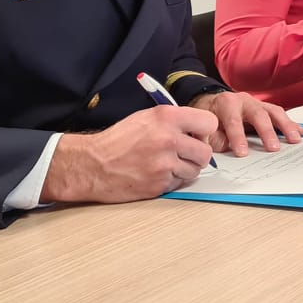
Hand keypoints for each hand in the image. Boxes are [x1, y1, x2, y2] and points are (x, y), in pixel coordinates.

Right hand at [41, 105, 217, 203]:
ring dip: (186, 169)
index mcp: (167, 117)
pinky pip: (179, 184)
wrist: (92, 165)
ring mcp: (164, 165)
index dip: (204, 131)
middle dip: (198, 155)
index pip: (209, 123)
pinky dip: (172, 181)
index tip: (197, 135)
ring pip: (195, 171)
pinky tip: (157, 174)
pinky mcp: (159, 185)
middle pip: (206, 152)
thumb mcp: (146, 117)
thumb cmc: (117, 140)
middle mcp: (168, 140)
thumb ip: (174, 120)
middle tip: (185, 153)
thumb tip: (197, 128)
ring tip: (168, 164)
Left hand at [191, 90, 302, 156]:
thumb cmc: (211, 118)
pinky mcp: (267, 109)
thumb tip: (221, 148)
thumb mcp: (205, 128)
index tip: (242, 153)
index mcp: (226, 103)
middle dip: (266, 132)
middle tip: (273, 148)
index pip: (233, 120)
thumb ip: (212, 138)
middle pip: (258, 114)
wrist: (212, 104)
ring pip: (274, 112)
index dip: (237, 137)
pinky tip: (302, 132)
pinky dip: (292, 124)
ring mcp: (258, 104)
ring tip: (295, 140)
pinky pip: (281, 115)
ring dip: (286, 126)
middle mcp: (244, 100)